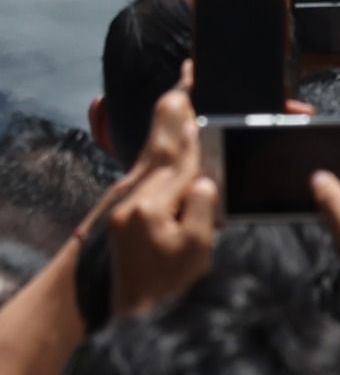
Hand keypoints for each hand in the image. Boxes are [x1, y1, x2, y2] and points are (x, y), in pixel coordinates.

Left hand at [108, 89, 217, 315]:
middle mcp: (139, 190)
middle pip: (164, 138)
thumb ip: (203, 211)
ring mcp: (128, 193)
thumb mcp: (192, 255)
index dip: (198, 127)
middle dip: (178, 107)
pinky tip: (167, 136)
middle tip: (188, 73)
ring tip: (181, 94)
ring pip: (153, 147)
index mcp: (156, 202)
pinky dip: (159, 142)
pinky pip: (147, 161)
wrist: (97, 301)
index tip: (203, 94)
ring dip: (168, 120)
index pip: (186, 156)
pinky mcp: (123, 201)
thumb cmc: (152, 286)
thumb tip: (206, 180)